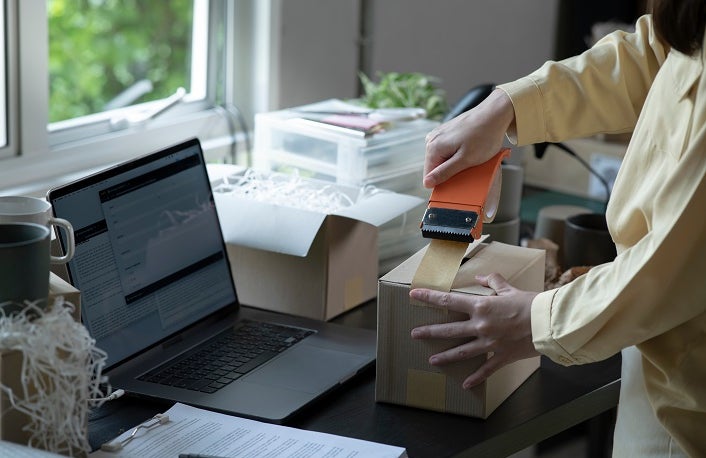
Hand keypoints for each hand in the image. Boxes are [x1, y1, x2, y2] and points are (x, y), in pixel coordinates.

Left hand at [410, 273, 538, 388]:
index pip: (448, 300)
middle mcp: (481, 325)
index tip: (414, 295)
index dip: (429, 297)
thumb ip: (492, 281)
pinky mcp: (501, 356)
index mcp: (481, 306)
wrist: (549, 322)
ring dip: (446, 356)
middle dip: (430, 331)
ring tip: (432, 360)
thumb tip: (480, 276)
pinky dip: (475, 378)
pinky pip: (485, 369)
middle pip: (449, 329)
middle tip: (415, 334)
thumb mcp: (508, 288)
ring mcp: (490, 343)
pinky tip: (465, 384)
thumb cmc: (530, 303)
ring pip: (462, 351)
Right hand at [423, 88, 514, 187]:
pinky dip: (458, 153)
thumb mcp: (465, 160)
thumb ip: (444, 172)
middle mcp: (432, 139)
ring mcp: (439, 134)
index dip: (443, 182)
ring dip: (455, 162)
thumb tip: (427, 182)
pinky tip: (470, 150)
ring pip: (442, 158)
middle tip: (468, 167)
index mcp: (433, 147)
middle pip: (435, 166)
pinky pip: (448, 149)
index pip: (429, 176)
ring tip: (470, 157)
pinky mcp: (447, 131)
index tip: (457, 180)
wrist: (494, 113)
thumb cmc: (484, 135)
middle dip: (450, 171)